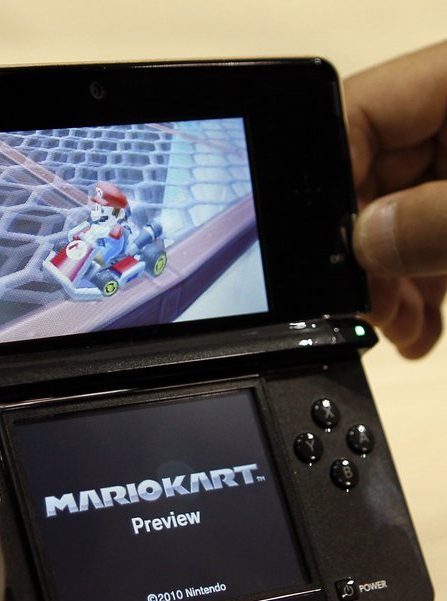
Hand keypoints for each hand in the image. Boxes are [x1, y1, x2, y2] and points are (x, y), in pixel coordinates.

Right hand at [345, 41, 446, 357]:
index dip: (327, 183)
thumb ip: (442, 218)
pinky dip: (416, 292)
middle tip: (367, 306)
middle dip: (361, 256)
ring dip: (387, 287)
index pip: (360, 114)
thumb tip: (366, 241)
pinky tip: (416, 327)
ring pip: (391, 223)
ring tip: (398, 328)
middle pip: (366, 180)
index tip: (323, 250)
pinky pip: (423, 245)